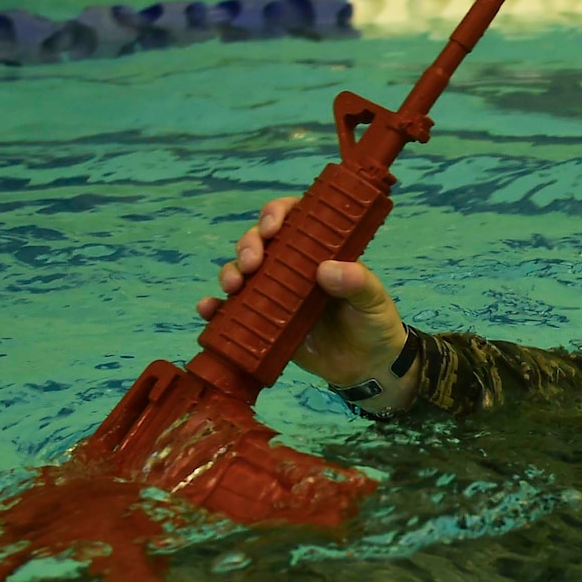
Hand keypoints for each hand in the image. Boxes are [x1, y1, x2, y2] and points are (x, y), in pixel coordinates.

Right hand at [196, 196, 419, 412]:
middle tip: (252, 264)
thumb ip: (358, 283)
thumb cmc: (374, 323)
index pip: (293, 218)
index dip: (277, 214)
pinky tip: (207, 310)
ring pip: (242, 272)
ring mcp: (275, 293)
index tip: (272, 228)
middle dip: (248, 245)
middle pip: (259, 242)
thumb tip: (326, 270)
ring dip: (230, 272)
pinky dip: (216, 308)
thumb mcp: (374, 300)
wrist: (368, 367)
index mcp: (319, 250)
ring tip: (234, 286)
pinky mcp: (264, 322)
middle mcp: (292, 266)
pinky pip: (233, 311)